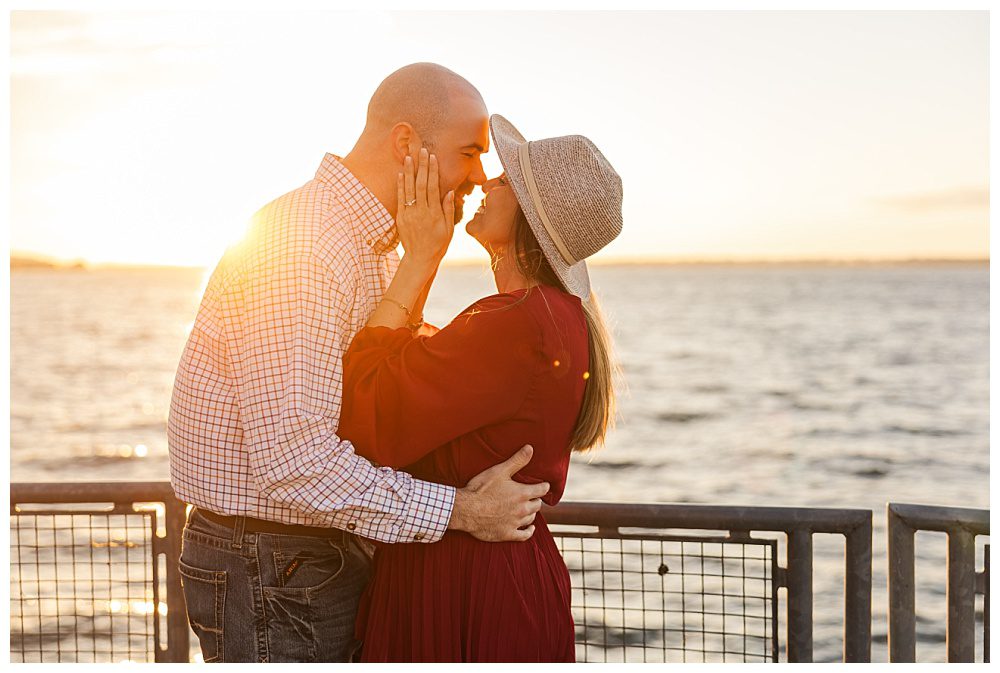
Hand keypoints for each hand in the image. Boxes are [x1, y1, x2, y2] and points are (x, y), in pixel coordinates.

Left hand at [396, 147, 454, 268]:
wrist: (419, 259)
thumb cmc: (438, 244)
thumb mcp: (449, 229)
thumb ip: (449, 210)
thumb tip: (450, 192)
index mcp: (434, 214)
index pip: (433, 187)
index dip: (433, 171)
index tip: (433, 158)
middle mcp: (421, 212)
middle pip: (421, 184)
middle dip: (422, 166)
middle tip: (422, 150)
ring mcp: (409, 214)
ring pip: (409, 189)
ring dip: (409, 171)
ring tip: (409, 157)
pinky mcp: (401, 217)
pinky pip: (400, 198)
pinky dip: (401, 185)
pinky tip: (402, 174)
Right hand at [448, 445, 550, 541]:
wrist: (466, 509)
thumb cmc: (481, 488)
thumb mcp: (499, 470)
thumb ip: (517, 460)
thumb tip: (530, 448)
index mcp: (522, 493)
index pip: (542, 490)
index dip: (544, 486)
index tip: (544, 485)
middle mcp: (522, 509)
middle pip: (537, 505)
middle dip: (536, 499)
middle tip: (532, 496)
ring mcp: (515, 523)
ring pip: (532, 518)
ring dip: (531, 513)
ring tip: (529, 509)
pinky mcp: (507, 534)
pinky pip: (524, 535)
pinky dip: (529, 531)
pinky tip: (531, 528)